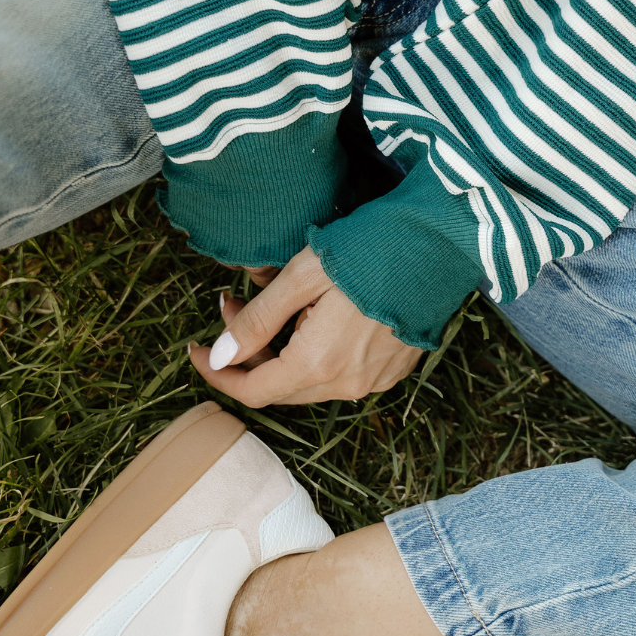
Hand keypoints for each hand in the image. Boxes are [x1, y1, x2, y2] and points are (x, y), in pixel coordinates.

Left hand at [188, 247, 421, 405]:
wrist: (439, 244)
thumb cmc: (368, 251)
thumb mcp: (301, 277)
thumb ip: (257, 321)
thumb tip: (220, 357)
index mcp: (318, 365)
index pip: (252, 391)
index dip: (218, 374)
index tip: (196, 349)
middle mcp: (348, 385)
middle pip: (280, 386)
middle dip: (248, 352)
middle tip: (233, 302)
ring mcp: (375, 380)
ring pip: (310, 379)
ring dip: (282, 348)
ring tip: (270, 300)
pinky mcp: (394, 368)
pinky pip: (341, 372)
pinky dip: (316, 350)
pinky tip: (313, 313)